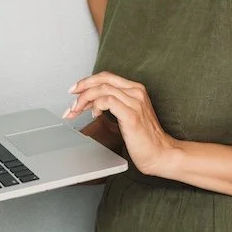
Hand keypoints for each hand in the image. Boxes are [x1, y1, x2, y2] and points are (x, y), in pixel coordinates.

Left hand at [63, 71, 178, 176]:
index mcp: (135, 89)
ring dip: (85, 99)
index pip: (107, 77)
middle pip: (103, 79)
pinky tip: (94, 114)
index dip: (88, 81)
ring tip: (77, 110)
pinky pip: (109, 101)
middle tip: (70, 97)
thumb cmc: (144, 138)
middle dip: (82, 86)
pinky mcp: (132, 115)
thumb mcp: (127, 115)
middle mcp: (136, 92)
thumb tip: (91, 103)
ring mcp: (135, 102)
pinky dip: (96, 105)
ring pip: (103, 89)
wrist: (161, 154)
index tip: (75, 90)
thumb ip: (113, 105)